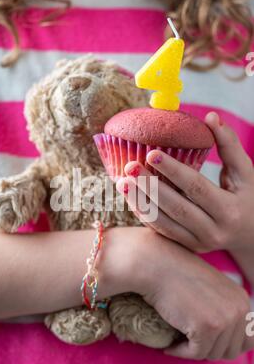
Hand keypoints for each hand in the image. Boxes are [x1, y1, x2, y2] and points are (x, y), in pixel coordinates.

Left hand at [116, 112, 253, 254]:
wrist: (250, 236)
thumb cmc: (246, 197)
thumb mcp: (245, 173)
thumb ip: (229, 145)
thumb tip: (211, 116)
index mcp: (229, 210)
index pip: (197, 187)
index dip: (174, 170)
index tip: (151, 154)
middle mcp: (214, 231)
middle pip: (176, 207)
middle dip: (150, 187)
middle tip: (129, 167)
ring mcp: (199, 242)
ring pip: (164, 223)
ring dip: (140, 202)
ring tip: (122, 182)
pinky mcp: (187, 247)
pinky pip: (162, 231)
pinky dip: (145, 214)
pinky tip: (131, 197)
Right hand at [121, 228, 252, 359]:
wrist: (156, 265)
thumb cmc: (175, 276)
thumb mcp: (210, 291)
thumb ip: (224, 312)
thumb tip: (232, 347)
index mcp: (242, 300)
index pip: (247, 340)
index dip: (225, 345)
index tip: (204, 341)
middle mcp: (239, 309)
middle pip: (231, 351)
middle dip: (208, 349)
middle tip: (188, 341)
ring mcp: (225, 318)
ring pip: (213, 354)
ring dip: (192, 351)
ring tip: (177, 339)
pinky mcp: (207, 327)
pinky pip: (196, 353)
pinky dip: (181, 352)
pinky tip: (170, 345)